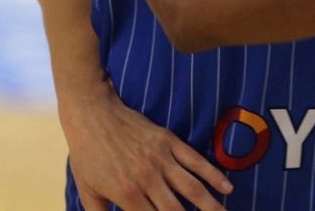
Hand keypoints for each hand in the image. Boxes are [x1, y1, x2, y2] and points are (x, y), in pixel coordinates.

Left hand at [63, 81, 233, 210]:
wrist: (92, 112)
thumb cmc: (87, 154)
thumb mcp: (87, 191)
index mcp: (127, 195)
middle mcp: (148, 179)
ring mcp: (161, 159)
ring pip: (193, 189)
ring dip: (212, 206)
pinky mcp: (169, 141)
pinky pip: (195, 161)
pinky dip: (213, 175)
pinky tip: (227, 188)